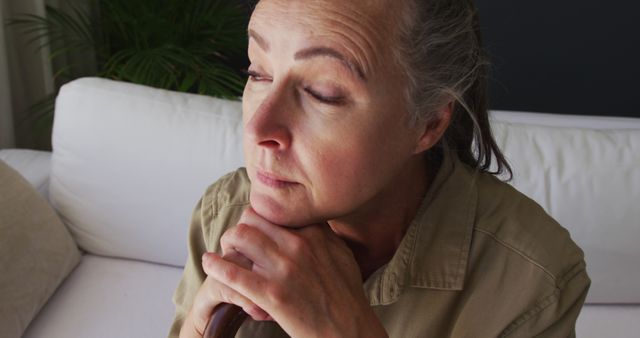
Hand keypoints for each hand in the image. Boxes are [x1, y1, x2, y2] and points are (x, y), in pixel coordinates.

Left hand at [201, 207, 386, 337]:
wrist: (348, 329)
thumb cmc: (346, 295)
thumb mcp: (341, 253)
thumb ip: (322, 234)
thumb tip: (307, 221)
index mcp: (314, 232)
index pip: (274, 209)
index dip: (259, 217)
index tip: (255, 228)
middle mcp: (298, 244)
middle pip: (252, 218)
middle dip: (240, 227)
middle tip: (237, 243)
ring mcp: (284, 269)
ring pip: (239, 237)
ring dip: (227, 244)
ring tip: (225, 254)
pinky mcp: (271, 294)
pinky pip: (233, 273)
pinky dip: (215, 266)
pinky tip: (210, 263)